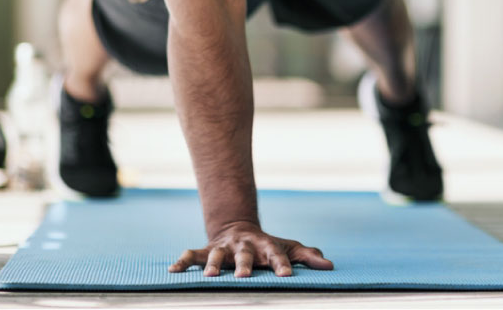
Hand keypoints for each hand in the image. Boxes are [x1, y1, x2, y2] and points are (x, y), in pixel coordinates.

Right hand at [168, 221, 333, 277]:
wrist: (239, 226)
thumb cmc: (267, 245)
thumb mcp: (288, 247)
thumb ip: (306, 256)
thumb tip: (329, 265)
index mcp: (266, 246)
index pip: (276, 254)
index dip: (282, 264)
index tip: (287, 276)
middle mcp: (244, 246)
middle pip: (245, 255)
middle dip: (245, 265)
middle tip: (245, 276)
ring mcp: (225, 247)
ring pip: (218, 253)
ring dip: (214, 264)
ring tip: (212, 275)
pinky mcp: (208, 249)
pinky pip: (193, 254)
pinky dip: (183, 260)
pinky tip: (173, 269)